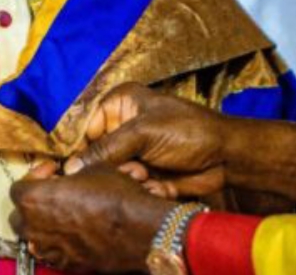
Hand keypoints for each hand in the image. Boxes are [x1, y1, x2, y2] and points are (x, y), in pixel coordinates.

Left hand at [10, 164, 175, 272]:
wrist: (139, 229)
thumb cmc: (114, 197)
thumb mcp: (93, 169)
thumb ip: (73, 173)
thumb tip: (72, 174)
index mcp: (34, 199)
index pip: (19, 187)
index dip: (36, 175)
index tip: (52, 170)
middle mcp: (35, 227)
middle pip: (20, 214)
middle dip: (33, 203)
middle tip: (53, 192)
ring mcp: (50, 249)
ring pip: (33, 237)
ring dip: (43, 224)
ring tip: (62, 213)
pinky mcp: (67, 263)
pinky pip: (52, 252)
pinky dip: (57, 243)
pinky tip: (74, 233)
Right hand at [67, 84, 228, 198]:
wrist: (226, 156)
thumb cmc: (188, 130)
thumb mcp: (144, 133)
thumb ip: (105, 149)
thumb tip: (70, 169)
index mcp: (118, 106)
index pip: (83, 127)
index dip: (76, 148)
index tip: (69, 168)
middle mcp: (121, 129)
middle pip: (93, 156)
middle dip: (108, 167)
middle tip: (131, 168)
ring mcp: (132, 155)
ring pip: (110, 176)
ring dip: (126, 179)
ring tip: (146, 174)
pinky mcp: (143, 176)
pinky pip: (128, 188)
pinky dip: (140, 189)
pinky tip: (158, 183)